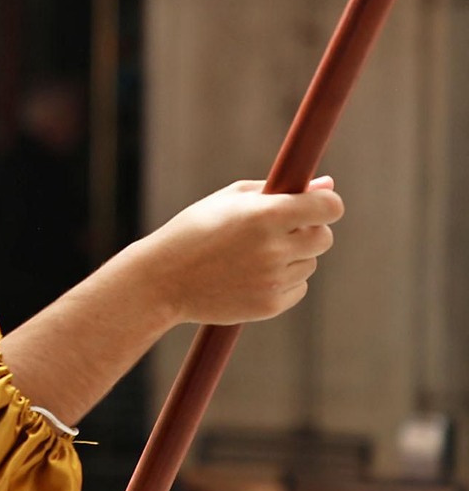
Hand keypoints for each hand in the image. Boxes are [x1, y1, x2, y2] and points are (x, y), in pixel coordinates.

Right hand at [130, 176, 343, 326]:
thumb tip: (327, 185)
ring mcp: (273, 279)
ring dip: (292, 257)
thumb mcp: (227, 200)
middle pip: (324, 237)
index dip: (327, 204)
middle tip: (279, 230)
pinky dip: (282, 281)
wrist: (162, 279)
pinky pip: (298, 288)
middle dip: (309, 231)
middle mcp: (273, 248)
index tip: (318, 205)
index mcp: (264, 214)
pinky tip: (249, 275)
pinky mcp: (271, 305)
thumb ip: (279, 190)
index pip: (328, 208)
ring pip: (309, 263)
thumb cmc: (194, 230)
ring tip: (251, 255)